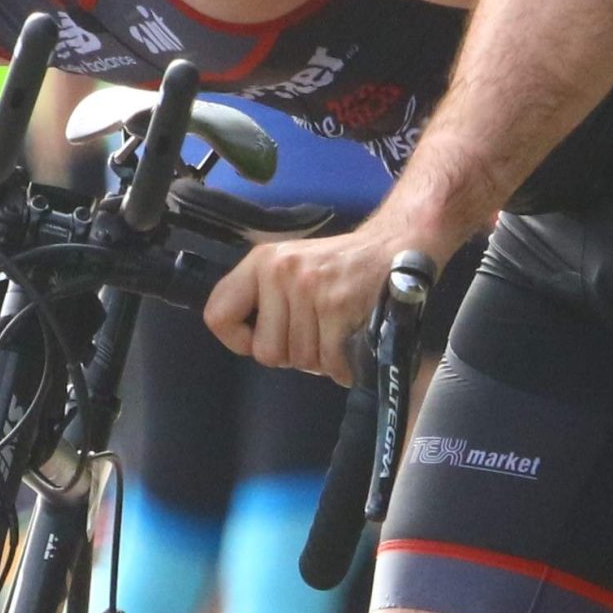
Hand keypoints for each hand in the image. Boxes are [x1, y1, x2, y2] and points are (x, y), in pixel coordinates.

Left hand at [205, 224, 399, 381]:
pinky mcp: (337, 305)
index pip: (218, 315)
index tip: (258, 341)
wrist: (394, 246)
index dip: (237, 341)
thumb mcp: (291, 266)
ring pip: (300, 360)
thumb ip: (265, 300)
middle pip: (267, 353)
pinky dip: (343, 367)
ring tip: (336, 336)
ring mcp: (309, 288)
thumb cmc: (340, 266)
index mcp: (261, 262)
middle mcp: (280, 272)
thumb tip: (250, 345)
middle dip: (293, 355)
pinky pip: (329, 362)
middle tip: (315, 336)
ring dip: (322, 360)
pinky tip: (352, 347)